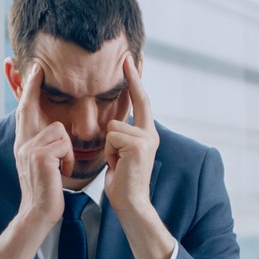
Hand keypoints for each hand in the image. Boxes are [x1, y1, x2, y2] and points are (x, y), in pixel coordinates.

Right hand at [0, 63, 74, 258]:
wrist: (38, 215)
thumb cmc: (47, 192)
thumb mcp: (44, 165)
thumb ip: (45, 145)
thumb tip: (56, 131)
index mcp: (23, 143)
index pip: (24, 109)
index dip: (28, 88)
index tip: (32, 68)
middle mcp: (22, 142)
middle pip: (31, 108)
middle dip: (32, 86)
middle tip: (37, 67)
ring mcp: (28, 149)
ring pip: (58, 130)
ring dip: (66, 150)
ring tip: (61, 167)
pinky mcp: (39, 157)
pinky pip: (63, 144)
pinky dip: (68, 159)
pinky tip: (61, 173)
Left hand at [104, 56, 173, 258]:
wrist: (132, 204)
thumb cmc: (122, 182)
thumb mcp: (120, 155)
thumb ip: (121, 137)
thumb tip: (113, 125)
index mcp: (147, 134)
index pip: (142, 101)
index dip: (136, 80)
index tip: (132, 60)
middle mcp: (151, 133)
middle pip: (137, 101)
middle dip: (132, 77)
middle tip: (127, 54)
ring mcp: (147, 138)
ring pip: (114, 126)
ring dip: (108, 146)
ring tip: (115, 163)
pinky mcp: (139, 145)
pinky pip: (112, 137)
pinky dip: (108, 152)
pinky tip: (116, 166)